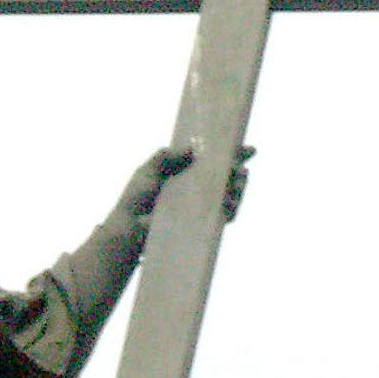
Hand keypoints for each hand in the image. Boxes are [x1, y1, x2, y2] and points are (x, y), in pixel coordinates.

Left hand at [108, 141, 256, 234]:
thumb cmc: (136, 199)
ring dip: (239, 189)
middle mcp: (197, 188)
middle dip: (239, 172)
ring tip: (238, 184)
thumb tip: (193, 149)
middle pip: (227, 177)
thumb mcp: (148, 171)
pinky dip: (231, 208)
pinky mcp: (202, 223)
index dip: (233, 154)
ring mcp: (201, 206)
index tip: (249, 150)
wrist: (130, 229)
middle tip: (240, 170)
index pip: (213, 160)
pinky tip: (231, 204)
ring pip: (230, 195)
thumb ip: (166, 157)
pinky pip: (225, 215)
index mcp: (186, 171)